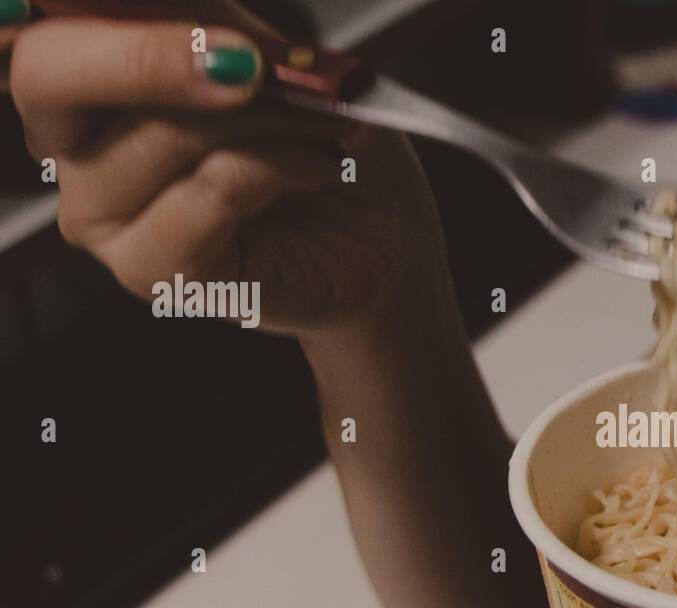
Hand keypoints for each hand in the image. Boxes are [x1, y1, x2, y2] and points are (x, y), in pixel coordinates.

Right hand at [4, 1, 444, 336]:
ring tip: (323, 124)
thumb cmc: (328, 149)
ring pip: (157, 132)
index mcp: (83, 77)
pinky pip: (209, 191)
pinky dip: (278, 165)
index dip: (100, 15)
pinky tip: (320, 167)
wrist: (385, 245)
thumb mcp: (276, 60)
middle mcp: (70, 143)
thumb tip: (191, 8)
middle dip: (147, 54)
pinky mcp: (151, 269)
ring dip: (259, 116)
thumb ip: (214, 22)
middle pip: (47, 74)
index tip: (212, 27)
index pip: (47, 25)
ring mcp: (101, 214)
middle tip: (253, 63)